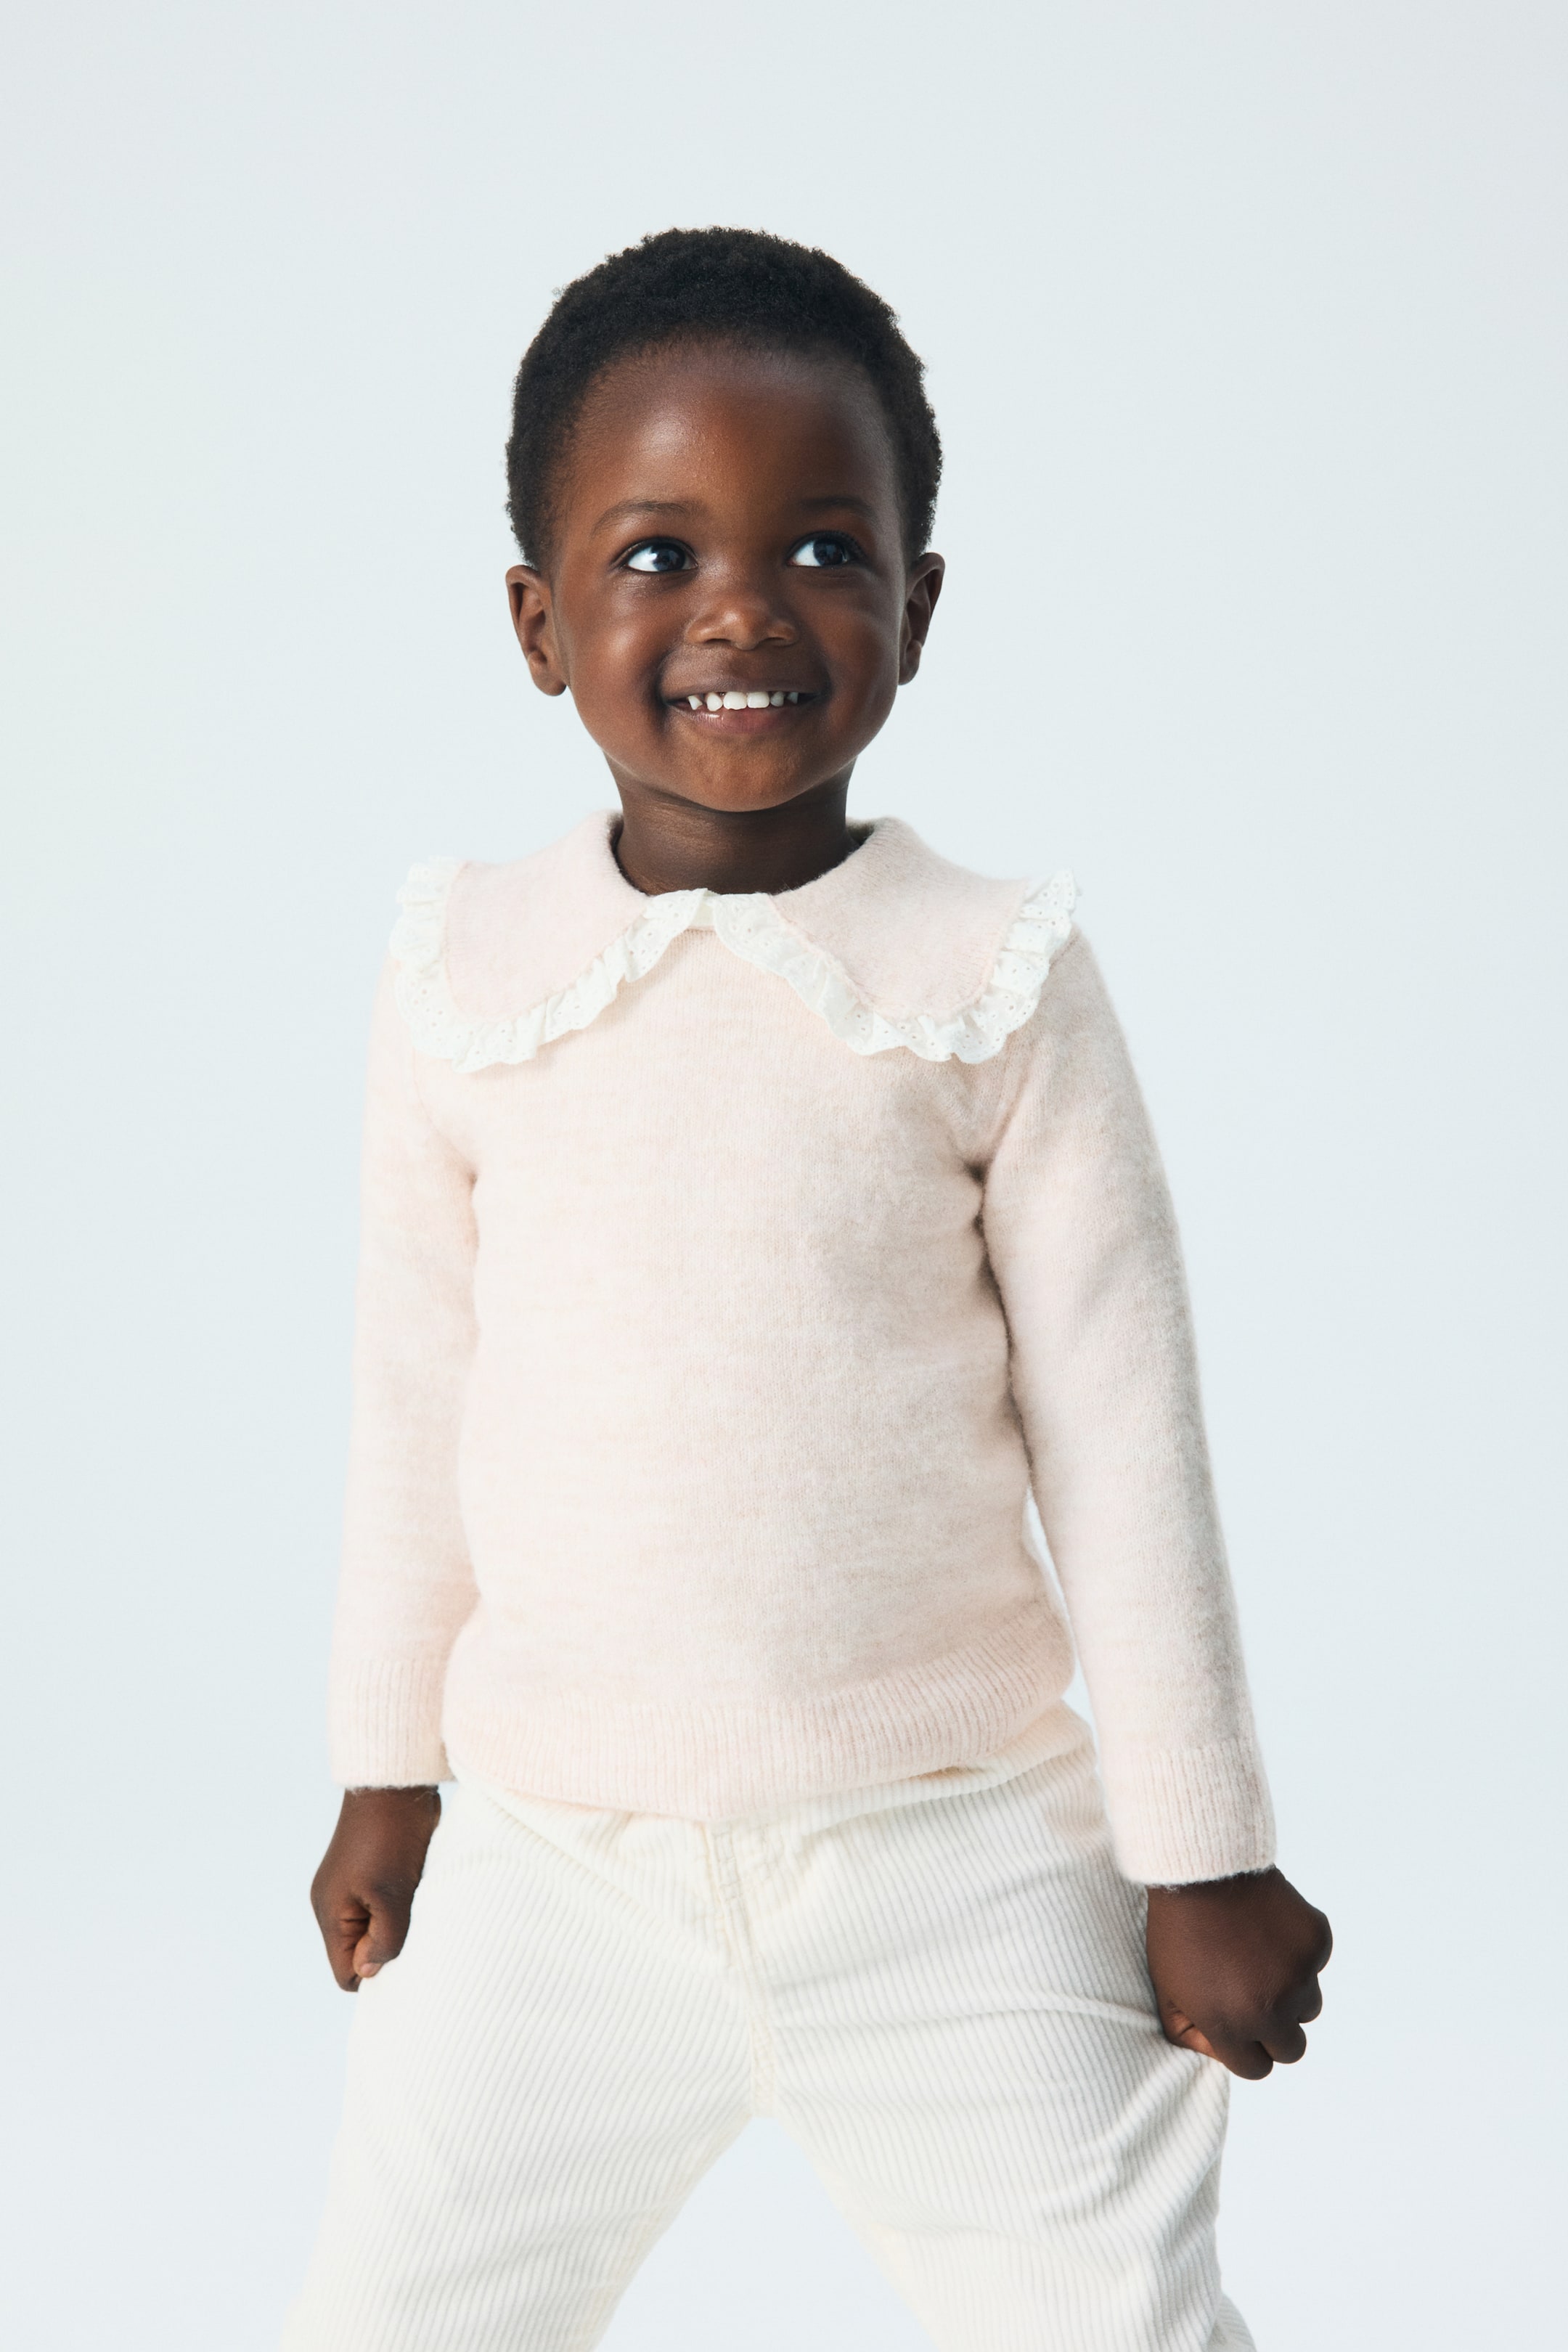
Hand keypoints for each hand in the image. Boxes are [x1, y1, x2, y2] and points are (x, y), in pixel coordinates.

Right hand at [309, 1786, 440, 1990]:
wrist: (394, 1783)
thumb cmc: (392, 1837)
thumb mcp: (392, 1895)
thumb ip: (384, 1940)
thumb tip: (370, 1973)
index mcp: (330, 1914)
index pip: (344, 1972)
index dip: (373, 1972)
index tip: (401, 1950)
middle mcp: (333, 1904)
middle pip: (358, 1952)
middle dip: (385, 1948)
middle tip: (413, 1926)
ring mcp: (348, 1887)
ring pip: (372, 1929)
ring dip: (395, 1924)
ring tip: (414, 1903)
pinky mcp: (367, 1873)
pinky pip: (379, 1907)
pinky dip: (398, 1906)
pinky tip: (415, 1890)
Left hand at [1146, 1866, 1331, 2078]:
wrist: (1199, 1867)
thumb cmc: (1176, 1930)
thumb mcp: (1166, 1990)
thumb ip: (1189, 2034)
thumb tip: (1221, 2054)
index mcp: (1229, 2026)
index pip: (1256, 2069)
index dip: (1244, 2046)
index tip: (1236, 2022)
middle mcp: (1270, 2009)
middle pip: (1291, 2049)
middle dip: (1274, 2030)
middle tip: (1253, 1995)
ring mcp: (1298, 1976)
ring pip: (1309, 2007)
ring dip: (1289, 1991)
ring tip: (1256, 1956)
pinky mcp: (1316, 1944)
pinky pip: (1315, 1964)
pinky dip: (1298, 1952)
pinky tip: (1268, 1929)